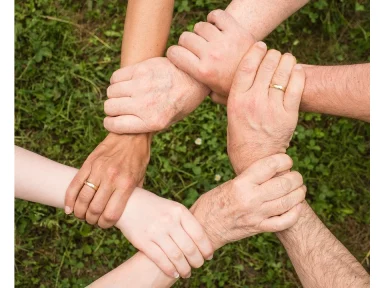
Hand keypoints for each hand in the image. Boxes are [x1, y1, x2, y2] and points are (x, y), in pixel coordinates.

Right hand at [65, 133, 150, 227]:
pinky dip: (69, 199)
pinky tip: (69, 208)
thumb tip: (127, 211)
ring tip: (82, 215)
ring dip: (80, 212)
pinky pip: (74, 184)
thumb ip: (133, 194)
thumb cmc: (138, 158)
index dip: (105, 224)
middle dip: (92, 220)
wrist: (131, 134)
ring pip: (82, 199)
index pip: (111, 214)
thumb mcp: (141, 178)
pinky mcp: (88, 163)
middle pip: (94, 209)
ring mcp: (98, 170)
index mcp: (126, 184)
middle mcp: (111, 178)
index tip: (104, 225)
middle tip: (93, 220)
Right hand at [103, 57, 209, 133]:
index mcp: (152, 122)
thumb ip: (146, 125)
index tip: (113, 120)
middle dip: (112, 109)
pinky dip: (117, 81)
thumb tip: (122, 125)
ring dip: (115, 94)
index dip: (110, 123)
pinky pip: (116, 77)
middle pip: (109, 107)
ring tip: (125, 94)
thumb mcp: (168, 122)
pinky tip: (127, 83)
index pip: (115, 125)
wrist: (195, 78)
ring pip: (111, 91)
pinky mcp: (141, 69)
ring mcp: (142, 85)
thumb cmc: (181, 102)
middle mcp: (145, 104)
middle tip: (121, 107)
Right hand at [115, 188, 213, 278]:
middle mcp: (169, 221)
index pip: (199, 234)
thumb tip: (202, 242)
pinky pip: (160, 260)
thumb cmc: (155, 207)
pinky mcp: (143, 241)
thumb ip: (185, 222)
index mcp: (179, 211)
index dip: (206, 248)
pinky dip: (170, 270)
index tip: (209, 256)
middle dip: (197, 261)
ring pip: (176, 257)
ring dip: (185, 269)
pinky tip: (175, 274)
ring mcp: (155, 231)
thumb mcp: (172, 208)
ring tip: (187, 273)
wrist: (128, 203)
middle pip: (189, 248)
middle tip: (198, 266)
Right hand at [167, 9, 254, 103]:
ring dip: (201, 32)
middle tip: (195, 48)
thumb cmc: (236, 88)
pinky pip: (217, 15)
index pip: (174, 53)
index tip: (178, 55)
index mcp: (203, 72)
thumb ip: (201, 92)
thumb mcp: (217, 95)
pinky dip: (214, 18)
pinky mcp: (236, 30)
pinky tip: (216, 26)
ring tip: (207, 39)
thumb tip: (189, 90)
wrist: (263, 77)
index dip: (174, 53)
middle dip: (186, 43)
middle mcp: (211, 55)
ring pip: (200, 26)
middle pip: (185, 37)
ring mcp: (224, 41)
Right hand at [190, 154, 305, 249]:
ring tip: (300, 189)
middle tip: (296, 176)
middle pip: (284, 184)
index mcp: (241, 184)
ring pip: (288, 202)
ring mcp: (256, 215)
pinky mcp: (259, 228)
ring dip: (299, 193)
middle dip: (296, 178)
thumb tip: (272, 171)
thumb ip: (249, 179)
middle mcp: (250, 199)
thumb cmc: (212, 202)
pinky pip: (284, 222)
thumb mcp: (228, 184)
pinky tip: (296, 207)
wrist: (204, 228)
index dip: (284, 160)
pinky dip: (295, 213)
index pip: (270, 166)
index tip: (287, 160)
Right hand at [227, 43, 304, 173]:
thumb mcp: (230, 114)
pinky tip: (296, 70)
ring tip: (287, 59)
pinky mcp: (288, 115)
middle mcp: (254, 101)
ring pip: (283, 73)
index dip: (255, 51)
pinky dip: (298, 74)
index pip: (247, 66)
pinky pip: (296, 86)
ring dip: (287, 60)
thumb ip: (230, 96)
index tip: (260, 45)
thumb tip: (229, 77)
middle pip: (267, 65)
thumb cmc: (240, 136)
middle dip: (272, 54)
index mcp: (236, 100)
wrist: (256, 159)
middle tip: (274, 54)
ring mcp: (272, 108)